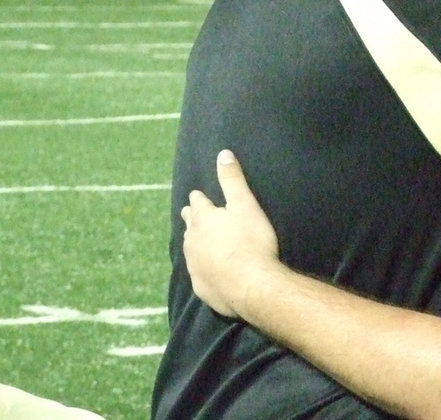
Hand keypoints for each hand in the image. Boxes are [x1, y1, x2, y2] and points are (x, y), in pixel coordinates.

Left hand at [182, 149, 279, 318]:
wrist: (251, 286)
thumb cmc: (252, 241)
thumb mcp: (245, 204)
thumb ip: (232, 179)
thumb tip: (223, 153)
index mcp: (203, 220)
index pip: (198, 203)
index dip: (199, 197)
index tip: (197, 194)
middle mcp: (193, 242)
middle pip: (189, 226)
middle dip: (190, 218)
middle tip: (189, 213)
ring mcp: (195, 266)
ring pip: (190, 250)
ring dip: (193, 243)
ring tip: (196, 241)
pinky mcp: (201, 287)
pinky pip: (198, 273)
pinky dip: (202, 267)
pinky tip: (205, 270)